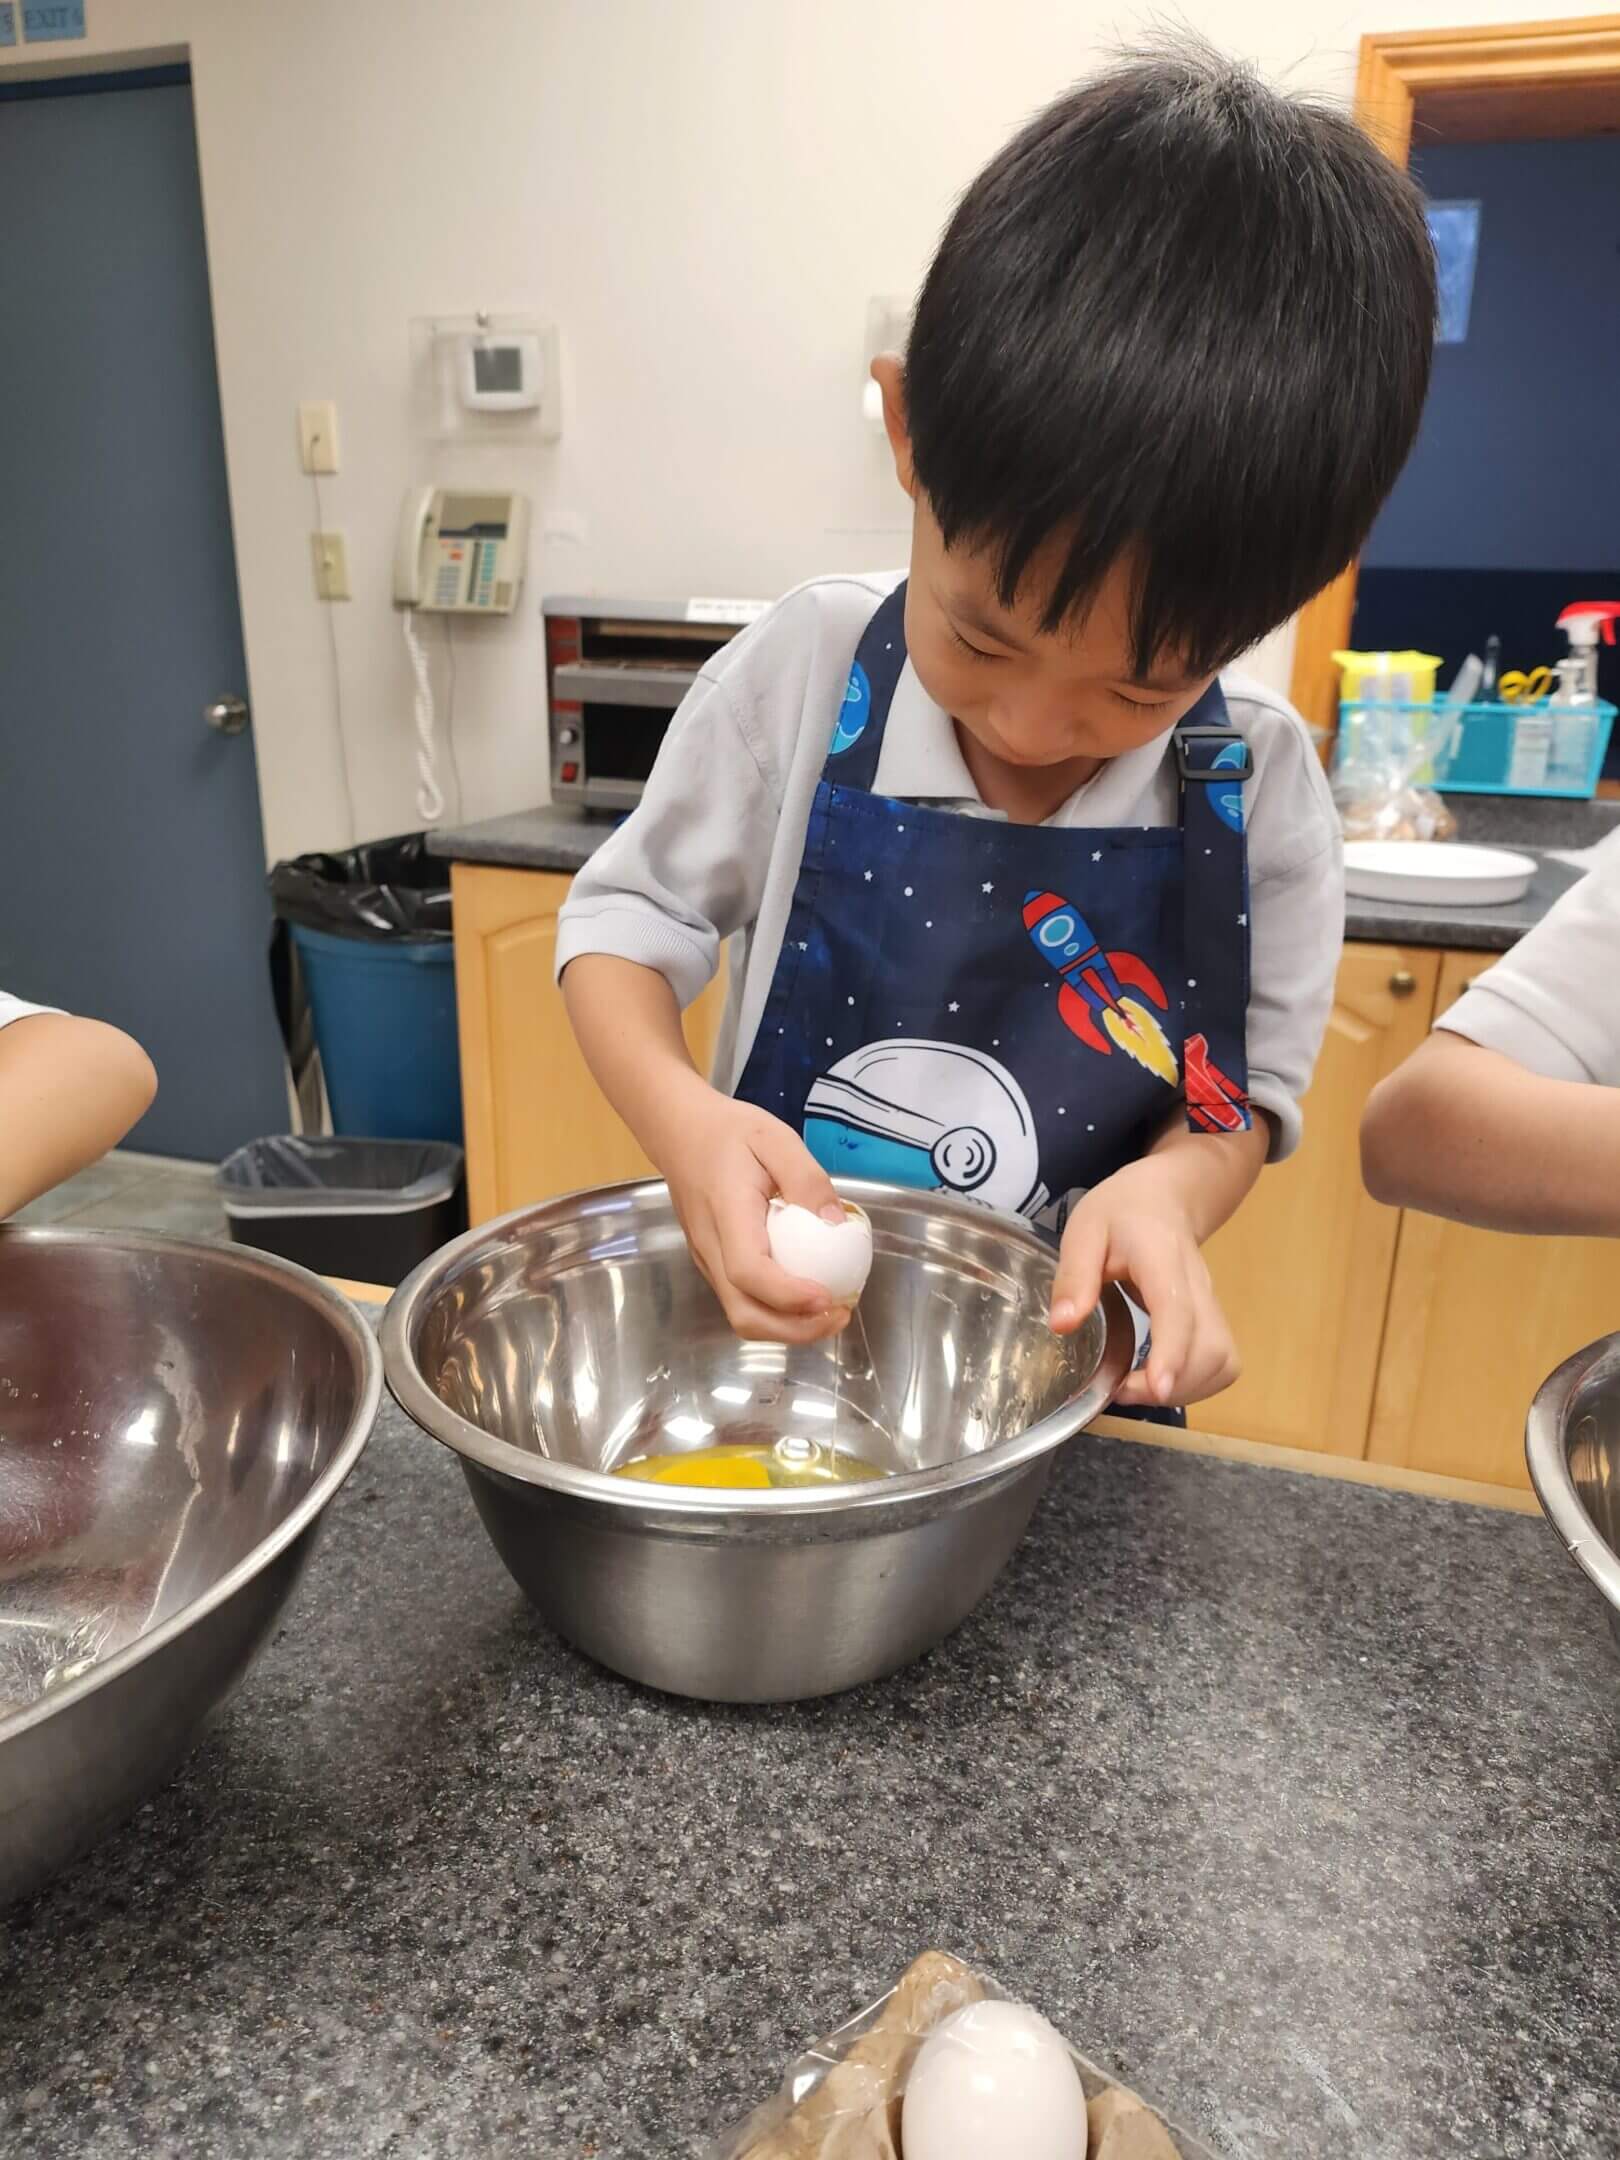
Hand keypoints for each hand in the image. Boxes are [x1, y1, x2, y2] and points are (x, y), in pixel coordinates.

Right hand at [660, 1091, 851, 1343]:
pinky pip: (743, 1300)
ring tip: (831, 1312)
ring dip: (788, 1327)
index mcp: (726, 1214)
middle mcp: (710, 1247)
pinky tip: (807, 1295)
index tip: (829, 1297)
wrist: (679, 1131)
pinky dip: (777, 1312)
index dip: (789, 1296)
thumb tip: (836, 1225)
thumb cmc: (728, 1132)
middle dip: (795, 1329)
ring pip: (742, 1315)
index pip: (749, 1271)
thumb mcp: (776, 1138)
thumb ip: (806, 1178)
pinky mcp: (712, 1264)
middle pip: (744, 1312)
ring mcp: (708, 1261)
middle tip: (840, 1314)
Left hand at [1049, 1160, 1239, 1408]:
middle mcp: (1198, 1285)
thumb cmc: (1122, 1211)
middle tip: (1121, 1388)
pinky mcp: (1214, 1320)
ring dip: (1186, 1389)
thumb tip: (1062, 1325)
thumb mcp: (1085, 1231)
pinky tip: (1158, 1379)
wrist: (1166, 1196)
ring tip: (1136, 1388)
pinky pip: (1221, 1363)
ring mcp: (1212, 1304)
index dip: (1171, 1354)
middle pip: (1211, 1347)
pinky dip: (1196, 1384)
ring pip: (1223, 1360)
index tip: (1157, 1388)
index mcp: (1162, 1259)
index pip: (1177, 1310)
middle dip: (1172, 1383)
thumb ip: (1074, 1276)